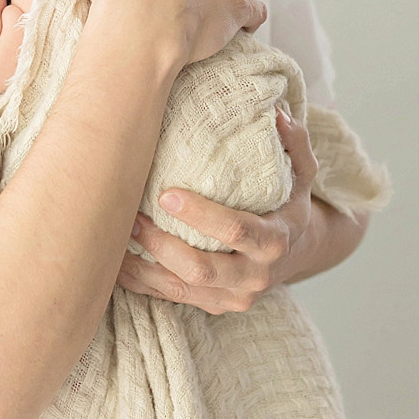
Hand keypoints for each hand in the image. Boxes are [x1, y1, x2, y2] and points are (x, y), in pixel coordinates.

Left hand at [117, 108, 315, 313]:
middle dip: (161, 244)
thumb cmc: (290, 204)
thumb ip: (295, 141)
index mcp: (275, 241)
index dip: (200, 215)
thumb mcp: (303, 172)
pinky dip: (140, 281)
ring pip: (179, 288)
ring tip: (117, 236)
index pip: (236, 231)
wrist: (297, 252)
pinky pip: (169, 297)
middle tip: (132, 217)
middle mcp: (254, 276)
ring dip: (143, 265)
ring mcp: (232, 297)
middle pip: (201, 268)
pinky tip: (116, 262)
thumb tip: (277, 113)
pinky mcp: (212, 305)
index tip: (167, 194)